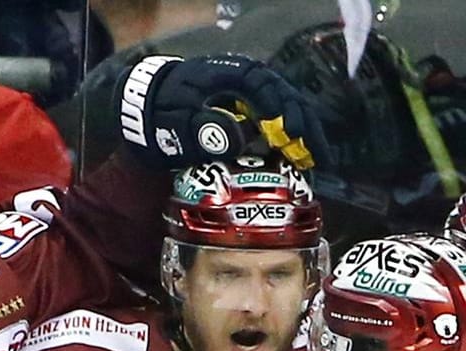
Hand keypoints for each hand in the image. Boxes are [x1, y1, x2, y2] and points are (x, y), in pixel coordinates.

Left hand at [116, 54, 331, 170]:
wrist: (146, 110)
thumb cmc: (161, 111)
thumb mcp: (176, 121)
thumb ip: (203, 129)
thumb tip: (239, 138)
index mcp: (231, 73)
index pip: (267, 87)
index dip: (284, 110)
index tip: (293, 135)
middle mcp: (246, 81)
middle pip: (286, 98)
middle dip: (306, 126)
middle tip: (319, 156)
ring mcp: (250, 95)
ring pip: (287, 111)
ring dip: (304, 135)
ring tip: (318, 162)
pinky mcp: (249, 112)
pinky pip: (278, 123)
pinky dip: (292, 140)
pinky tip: (301, 160)